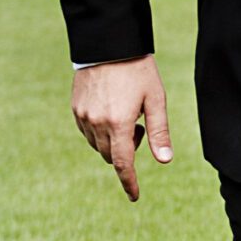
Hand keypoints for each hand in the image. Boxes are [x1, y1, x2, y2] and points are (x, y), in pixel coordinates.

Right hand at [70, 55, 169, 200]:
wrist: (108, 44)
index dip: (129, 182)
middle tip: (139, 126)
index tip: (134, 197)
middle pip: (111, 156)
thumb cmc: (138, 70)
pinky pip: (87, 132)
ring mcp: (83, 115)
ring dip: (113, 142)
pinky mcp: (75, 107)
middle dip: (126, 151)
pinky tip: (112, 113)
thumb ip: (160, 132)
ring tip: (126, 115)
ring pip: (97, 145)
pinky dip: (100, 132)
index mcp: (119, 123)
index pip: (122, 163)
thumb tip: (165, 161)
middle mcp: (96, 122)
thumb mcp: (156, 100)